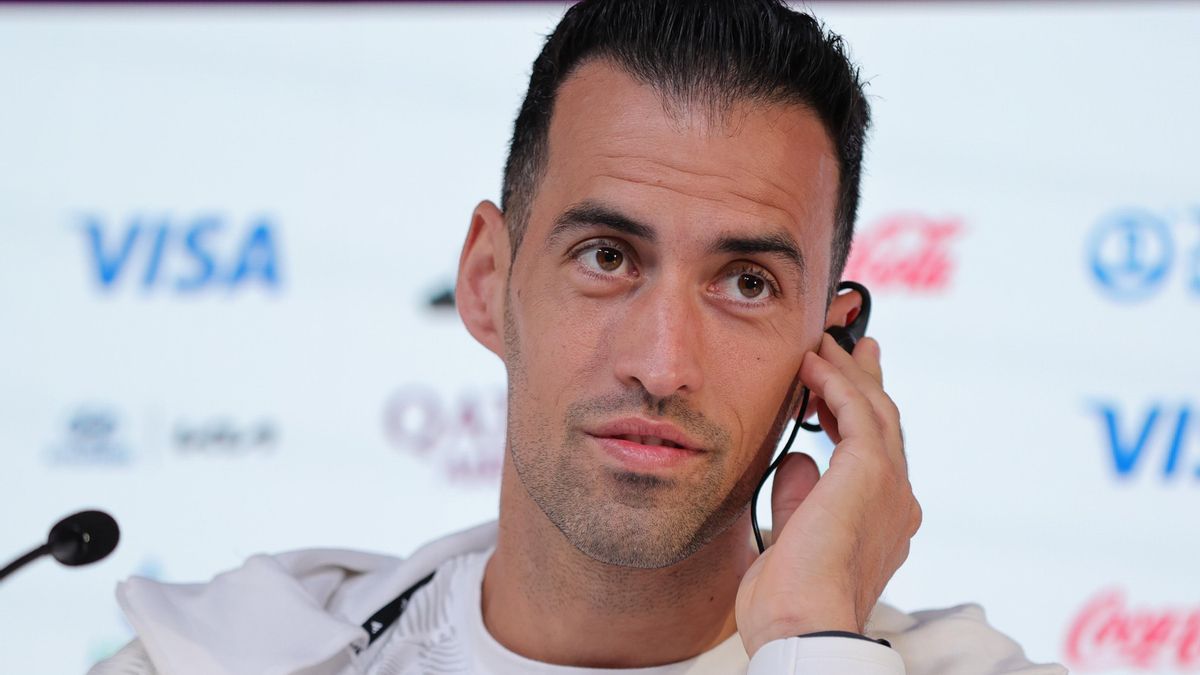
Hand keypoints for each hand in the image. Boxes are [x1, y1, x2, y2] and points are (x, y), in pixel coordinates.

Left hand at [735, 334, 921, 656]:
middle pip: (883, 424)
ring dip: (847, 373)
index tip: (840, 387)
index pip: (875, 454)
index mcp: (885, 521)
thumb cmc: (790, 599)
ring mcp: (890, 486)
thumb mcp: (795, 535)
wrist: (802, 624)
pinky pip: (855, 411)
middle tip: (854, 347)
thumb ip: (800, 495)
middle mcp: (898, 502)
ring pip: (873, 410)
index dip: (857, 415)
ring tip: (824, 344)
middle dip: (866, 381)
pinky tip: (812, 364)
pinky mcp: (871, 472)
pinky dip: (834, 382)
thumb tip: (798, 460)